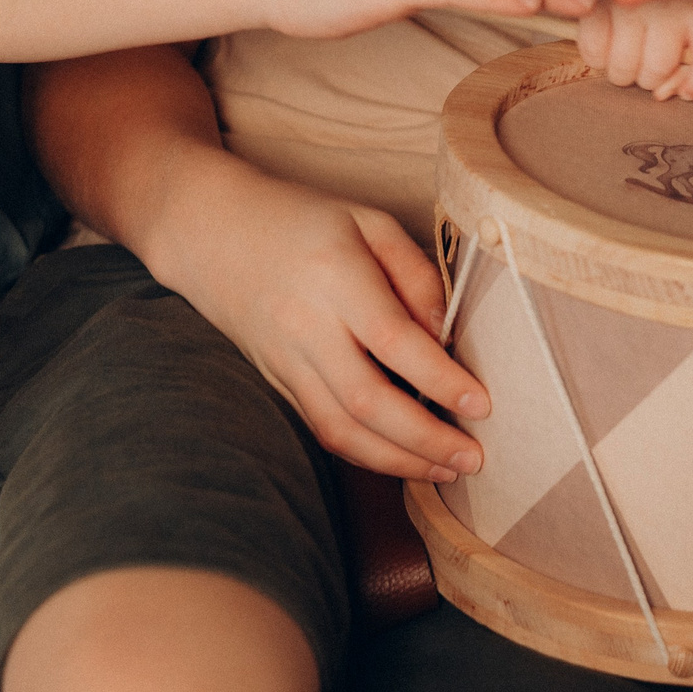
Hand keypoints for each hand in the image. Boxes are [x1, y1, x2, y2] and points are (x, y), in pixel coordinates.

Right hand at [172, 161, 489, 481]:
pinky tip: (401, 459)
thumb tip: (447, 333)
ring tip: (445, 472)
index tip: (482, 403)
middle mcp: (305, 325)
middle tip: (473, 459)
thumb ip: (414, 273)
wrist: (210, 233)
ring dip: (397, 461)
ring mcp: (285, 360)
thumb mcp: (367, 221)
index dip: (440, 379)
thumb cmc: (301, 220)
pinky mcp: (276, 381)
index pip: (393, 340)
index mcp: (334, 276)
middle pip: (367, 400)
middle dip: (425, 439)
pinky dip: (364, 452)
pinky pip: (321, 428)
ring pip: (340, 429)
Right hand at [576, 0, 692, 100]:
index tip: (688, 92)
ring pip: (624, 68)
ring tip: (622, 54)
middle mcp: (668, 2)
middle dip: (648, 76)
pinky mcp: (597, 2)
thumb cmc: (659, 12)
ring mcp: (631, 1)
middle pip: (657, 69)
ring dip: (620, 71)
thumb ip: (692, 67)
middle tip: (644, 61)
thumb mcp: (688, 35)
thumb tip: (675, 93)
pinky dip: (596, 58)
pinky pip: (594, 52)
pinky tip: (603, 44)